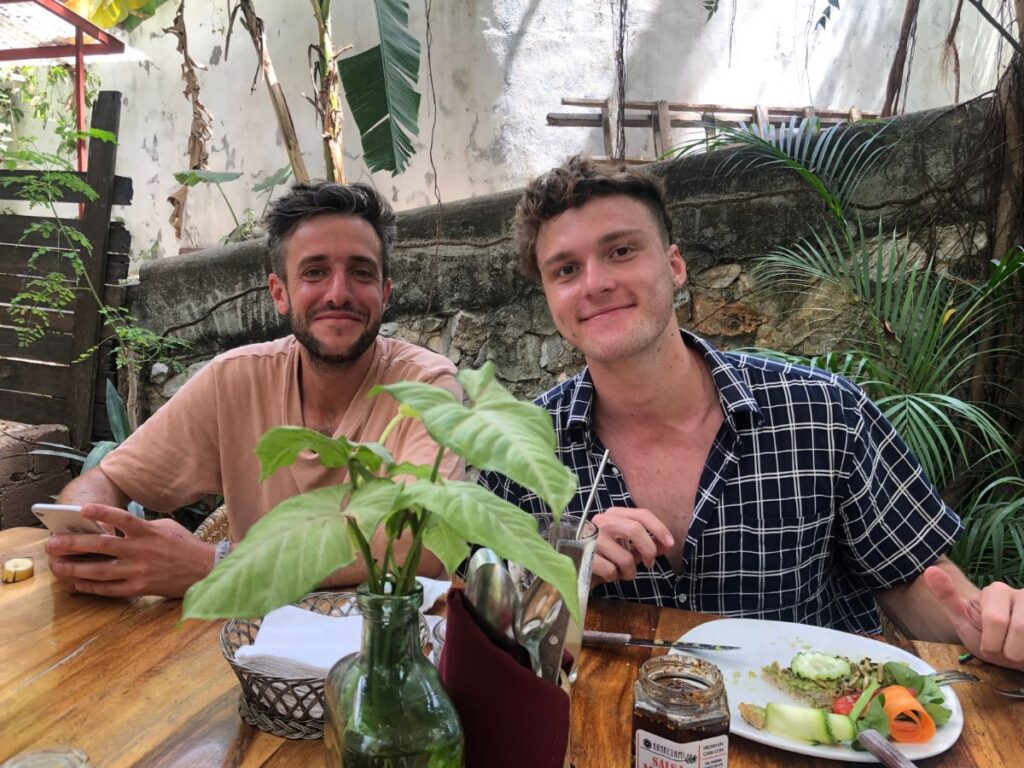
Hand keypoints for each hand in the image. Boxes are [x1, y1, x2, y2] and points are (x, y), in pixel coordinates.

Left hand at [45, 503, 214, 598]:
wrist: (204, 571)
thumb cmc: (184, 546)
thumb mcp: (165, 528)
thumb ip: (140, 527)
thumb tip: (115, 529)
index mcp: (148, 532)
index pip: (122, 519)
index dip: (103, 513)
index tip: (82, 509)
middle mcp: (141, 551)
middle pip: (102, 546)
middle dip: (74, 545)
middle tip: (53, 543)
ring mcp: (139, 571)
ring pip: (99, 571)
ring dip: (75, 569)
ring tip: (57, 566)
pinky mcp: (139, 588)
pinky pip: (109, 589)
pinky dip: (90, 586)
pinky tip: (76, 583)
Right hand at [589, 507, 673, 585]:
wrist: (573, 565)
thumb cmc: (603, 555)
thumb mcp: (626, 546)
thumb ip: (645, 543)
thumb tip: (667, 544)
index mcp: (613, 515)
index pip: (641, 514)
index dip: (659, 528)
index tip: (670, 543)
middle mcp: (601, 522)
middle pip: (635, 530)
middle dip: (648, 550)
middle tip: (649, 563)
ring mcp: (591, 539)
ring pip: (626, 557)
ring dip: (629, 572)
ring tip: (620, 572)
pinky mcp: (584, 556)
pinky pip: (611, 571)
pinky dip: (613, 577)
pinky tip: (605, 574)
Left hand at [924, 566, 1023, 669]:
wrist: (1015, 655)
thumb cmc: (989, 639)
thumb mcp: (964, 621)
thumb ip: (947, 597)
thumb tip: (930, 570)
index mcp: (997, 591)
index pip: (996, 619)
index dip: (992, 642)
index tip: (989, 643)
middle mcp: (1022, 593)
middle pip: (1019, 628)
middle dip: (1009, 651)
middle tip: (1006, 650)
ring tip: (1020, 651)